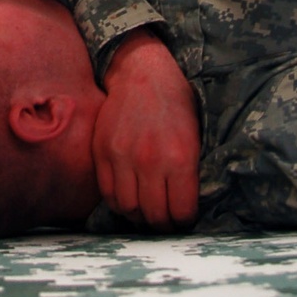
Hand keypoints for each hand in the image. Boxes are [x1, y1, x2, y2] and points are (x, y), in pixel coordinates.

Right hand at [93, 28, 199, 230]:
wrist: (142, 71)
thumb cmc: (175, 104)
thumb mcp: (195, 137)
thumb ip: (189, 174)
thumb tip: (183, 210)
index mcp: (180, 158)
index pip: (181, 213)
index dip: (184, 222)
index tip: (183, 219)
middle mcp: (150, 160)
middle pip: (154, 217)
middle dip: (162, 225)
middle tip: (165, 220)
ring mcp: (123, 156)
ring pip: (128, 209)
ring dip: (138, 215)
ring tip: (145, 207)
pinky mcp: (102, 151)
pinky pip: (107, 192)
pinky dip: (118, 201)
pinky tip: (128, 194)